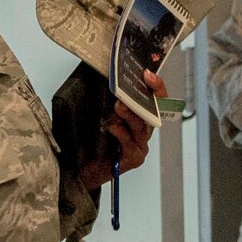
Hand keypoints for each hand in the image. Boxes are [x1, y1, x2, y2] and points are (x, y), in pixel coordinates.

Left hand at [78, 71, 160, 189]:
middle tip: (133, 87)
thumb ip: (111, 99)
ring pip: (141, 127)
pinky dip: (120, 133)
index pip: (155, 98)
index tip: (148, 73)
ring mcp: (141, 145)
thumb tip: (107, 75)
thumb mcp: (103, 113)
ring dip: (130, 115)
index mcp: (140, 117)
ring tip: (119, 106)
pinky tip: (111, 126)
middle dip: (145, 97)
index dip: (156, 86)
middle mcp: (144, 130)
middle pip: (153, 111)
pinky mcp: (134, 158)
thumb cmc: (95, 139)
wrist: (85, 167)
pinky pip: (130, 144)